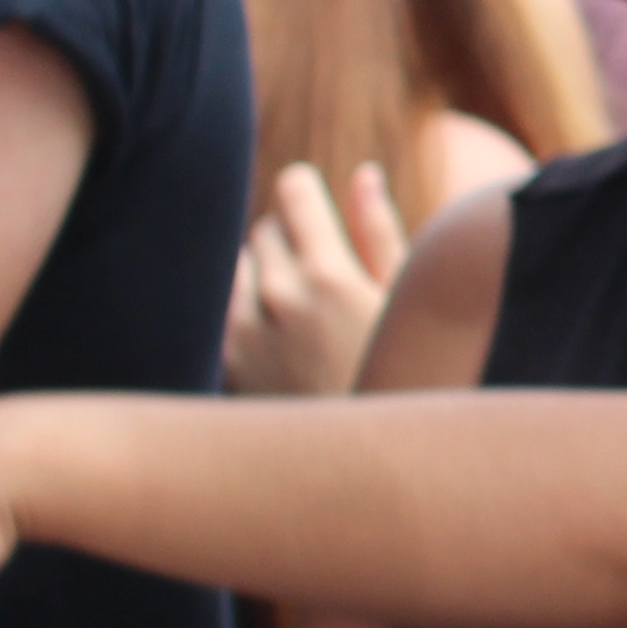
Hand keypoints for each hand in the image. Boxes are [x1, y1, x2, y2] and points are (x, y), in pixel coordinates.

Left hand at [225, 161, 401, 397]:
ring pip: (237, 267)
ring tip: (297, 300)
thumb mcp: (402, 300)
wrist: (363, 453)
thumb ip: (378, 232)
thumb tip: (362, 174)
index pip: (293, 195)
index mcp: (329, 275)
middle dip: (288, 236)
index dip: (301, 187)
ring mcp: (244, 331)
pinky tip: (276, 329)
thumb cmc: (400, 369)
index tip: (307, 189)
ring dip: (261, 271)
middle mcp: (278, 297)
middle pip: (263, 231)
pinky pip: (223, 308)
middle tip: (321, 266)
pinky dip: (243, 305)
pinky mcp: (226, 360)